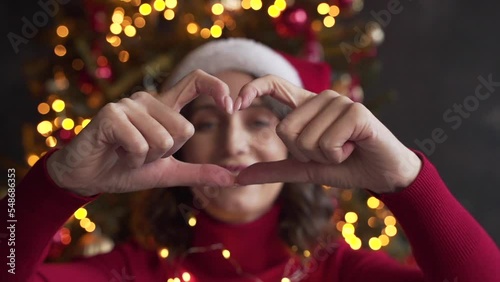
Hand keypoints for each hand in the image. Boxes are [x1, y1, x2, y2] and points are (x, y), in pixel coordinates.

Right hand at [47, 70, 235, 195]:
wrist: (87, 177)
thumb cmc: (127, 169)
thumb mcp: (168, 172)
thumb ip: (199, 172)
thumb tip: (234, 177)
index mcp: (163, 107)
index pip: (195, 81)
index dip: (216, 87)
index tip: (231, 106)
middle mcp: (147, 99)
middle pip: (185, 129)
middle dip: (166, 154)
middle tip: (141, 153)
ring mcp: (129, 105)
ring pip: (163, 140)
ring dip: (147, 159)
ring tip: (126, 153)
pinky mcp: (111, 114)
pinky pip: (141, 145)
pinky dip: (132, 160)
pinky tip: (116, 154)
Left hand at [234, 75, 421, 193]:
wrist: (382, 174)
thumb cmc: (345, 166)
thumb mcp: (304, 169)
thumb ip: (274, 170)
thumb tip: (238, 177)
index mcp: (307, 107)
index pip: (274, 85)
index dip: (253, 89)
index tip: (236, 103)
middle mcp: (321, 98)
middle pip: (284, 129)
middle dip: (304, 153)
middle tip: (330, 151)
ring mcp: (339, 102)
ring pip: (305, 139)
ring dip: (324, 156)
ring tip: (344, 149)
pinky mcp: (355, 111)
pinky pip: (326, 142)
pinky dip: (337, 156)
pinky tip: (354, 148)